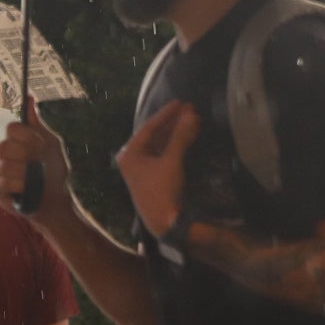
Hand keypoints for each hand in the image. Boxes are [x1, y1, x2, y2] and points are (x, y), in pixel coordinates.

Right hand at [0, 99, 69, 217]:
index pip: (12, 128)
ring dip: (22, 172)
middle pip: (3, 146)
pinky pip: (0, 181)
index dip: (28, 138)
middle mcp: (1, 152)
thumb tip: (29, 98)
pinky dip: (16, 184)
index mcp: (15, 139)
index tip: (41, 148)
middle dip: (24, 156)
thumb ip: (37, 125)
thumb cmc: (52, 171)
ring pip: (1, 164)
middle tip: (37, 164)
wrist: (54, 199)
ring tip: (33, 179)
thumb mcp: (50, 144)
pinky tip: (26, 188)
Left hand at [116, 100, 198, 236]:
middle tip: (192, 109)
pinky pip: (165, 153)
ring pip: (161, 143)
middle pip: (155, 134)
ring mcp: (143, 167)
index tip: (181, 103)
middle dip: (174, 122)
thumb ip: (180, 136)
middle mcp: (133, 158)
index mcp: (129, 154)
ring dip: (177, 132)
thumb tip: (192, 114)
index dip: (165, 114)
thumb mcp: (171, 161)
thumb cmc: (162, 190)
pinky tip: (190, 133)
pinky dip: (177, 144)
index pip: (148, 127)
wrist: (164, 222)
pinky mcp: (153, 174)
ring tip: (195, 118)